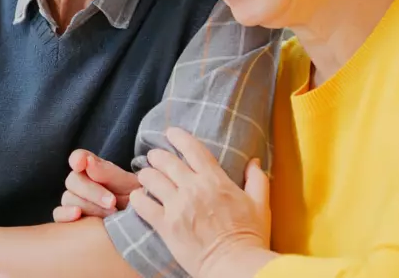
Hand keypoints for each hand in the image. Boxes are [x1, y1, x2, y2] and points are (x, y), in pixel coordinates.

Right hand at [52, 150, 140, 222]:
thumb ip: (109, 173)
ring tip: (110, 216)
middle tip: (112, 202)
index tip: (81, 164)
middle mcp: (81, 183)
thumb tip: (88, 162)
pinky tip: (78, 216)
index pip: (79, 158)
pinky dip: (65, 214)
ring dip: (88, 207)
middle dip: (92, 191)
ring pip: (68, 199)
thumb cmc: (136, 201)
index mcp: (95, 168)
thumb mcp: (129, 185)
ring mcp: (74, 201)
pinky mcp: (70, 219)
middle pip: (73, 180)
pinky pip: (58, 215)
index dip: (78, 159)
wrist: (140, 225)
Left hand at [129, 128, 274, 277]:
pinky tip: (138, 197)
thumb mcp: (261, 205)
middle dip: (157, 156)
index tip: (170, 133)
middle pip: (166, 160)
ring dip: (145, 174)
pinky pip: (142, 204)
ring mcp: (178, 206)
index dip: (179, 137)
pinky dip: (137, 198)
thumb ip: (257, 180)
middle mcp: (194, 189)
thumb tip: (254, 161)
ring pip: (151, 178)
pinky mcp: (165, 225)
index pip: (193, 149)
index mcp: (216, 181)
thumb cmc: (250, 237)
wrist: (236, 266)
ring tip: (144, 176)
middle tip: (154, 158)